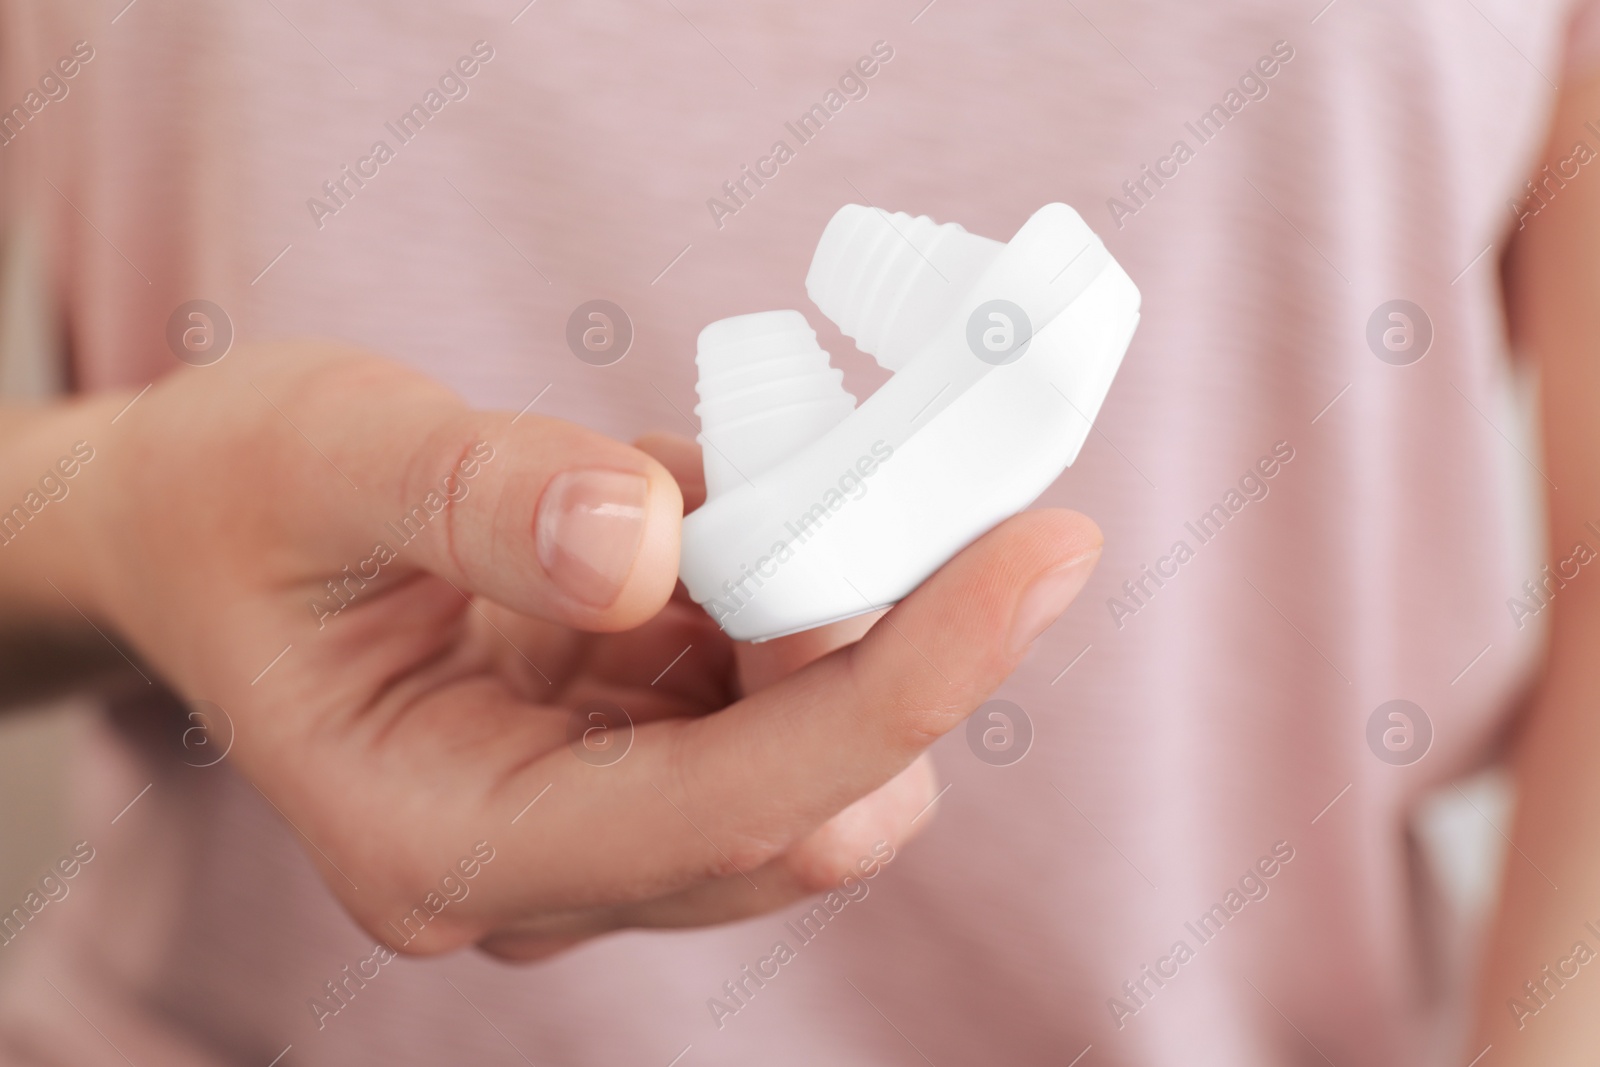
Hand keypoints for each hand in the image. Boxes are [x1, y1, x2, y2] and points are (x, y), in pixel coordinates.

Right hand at [40, 341, 1101, 959]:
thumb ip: (478, 497)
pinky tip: (718, 506)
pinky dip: (796, 587)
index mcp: (441, 838)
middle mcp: (540, 869)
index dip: (903, 687)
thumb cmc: (236, 504)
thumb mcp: (322, 458)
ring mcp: (595, 824)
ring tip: (762, 475)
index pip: (729, 812)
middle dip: (900, 646)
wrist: (202, 531)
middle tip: (935, 479)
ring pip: (813, 757)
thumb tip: (651, 544)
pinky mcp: (634, 760)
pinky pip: (775, 692)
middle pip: (804, 806)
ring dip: (848, 611)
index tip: (1040, 555)